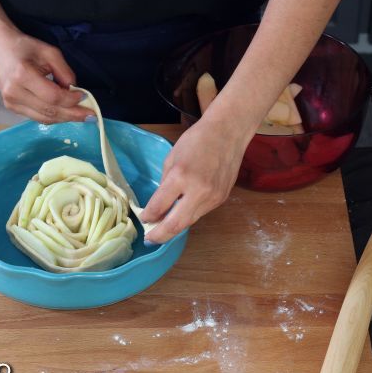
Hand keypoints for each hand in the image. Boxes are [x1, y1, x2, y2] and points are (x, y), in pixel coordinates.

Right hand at [0, 28, 93, 122]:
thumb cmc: (25, 47)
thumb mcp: (49, 52)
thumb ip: (64, 71)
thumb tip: (75, 91)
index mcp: (22, 75)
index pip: (52, 96)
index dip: (71, 100)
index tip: (84, 96)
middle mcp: (14, 92)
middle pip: (49, 111)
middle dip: (72, 114)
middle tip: (91, 116)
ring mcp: (11, 103)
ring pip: (44, 118)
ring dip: (65, 118)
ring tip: (81, 116)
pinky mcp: (12, 108)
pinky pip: (38, 117)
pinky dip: (54, 116)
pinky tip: (66, 112)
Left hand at [140, 117, 252, 242]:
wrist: (228, 133)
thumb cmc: (196, 141)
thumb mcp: (171, 159)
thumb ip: (164, 185)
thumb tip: (157, 207)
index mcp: (181, 176)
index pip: (159, 206)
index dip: (148, 216)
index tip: (143, 219)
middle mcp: (198, 190)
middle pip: (176, 224)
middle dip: (160, 235)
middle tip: (149, 240)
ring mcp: (212, 197)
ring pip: (189, 221)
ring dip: (174, 227)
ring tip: (162, 229)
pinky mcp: (221, 199)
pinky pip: (200, 213)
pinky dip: (187, 215)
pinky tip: (180, 213)